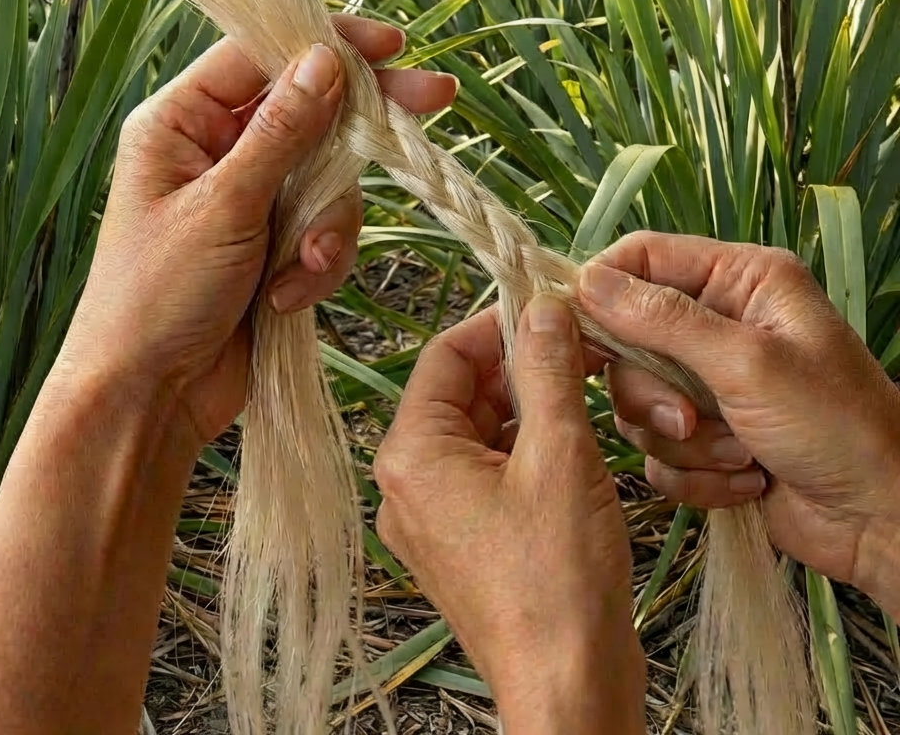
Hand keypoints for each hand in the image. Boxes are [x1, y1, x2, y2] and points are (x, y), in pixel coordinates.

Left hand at [53, 16, 455, 444]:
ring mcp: (251, 200)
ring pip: (328, 179)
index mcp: (181, 123)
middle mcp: (217, 152)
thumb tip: (324, 60)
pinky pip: (325, 231)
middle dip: (359, 128)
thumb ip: (280, 133)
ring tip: (304, 269)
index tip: (392, 46)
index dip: (327, 45)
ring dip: (328, 226)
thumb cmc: (156, 297)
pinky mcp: (274, 245)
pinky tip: (288, 297)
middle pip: (310, 113)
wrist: (149, 397)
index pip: (261, 56)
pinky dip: (318, 265)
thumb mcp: (222, 207)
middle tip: (433, 98)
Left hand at [373, 297, 645, 734]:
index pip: (444, 355)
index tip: (549, 310)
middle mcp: (409, 481)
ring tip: (587, 389)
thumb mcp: (559, 456)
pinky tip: (574, 440)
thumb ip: (548, 372)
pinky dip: (526, 447)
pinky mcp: (464, 541)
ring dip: (529, 405)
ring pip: (479, 430)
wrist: (568, 689)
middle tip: (581, 348)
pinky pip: (488, 470)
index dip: (498, 324)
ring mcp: (433, 516)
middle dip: (520, 366)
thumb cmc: (557, 578)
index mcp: (411, 453)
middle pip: (461, 392)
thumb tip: (544, 308)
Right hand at [577, 232, 899, 614]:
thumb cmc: (835, 426)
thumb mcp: (748, 362)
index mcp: (738, 280)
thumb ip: (663, 320)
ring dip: (682, 440)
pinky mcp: (702, 437)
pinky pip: (656, 449)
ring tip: (738, 453)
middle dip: (653, 392)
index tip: (575, 332)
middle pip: (626, 339)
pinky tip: (745, 478)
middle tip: (687, 419)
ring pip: (636, 401)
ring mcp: (707, 383)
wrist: (883, 522)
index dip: (602, 289)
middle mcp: (716, 324)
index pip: (642, 259)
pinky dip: (694, 473)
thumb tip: (586, 281)